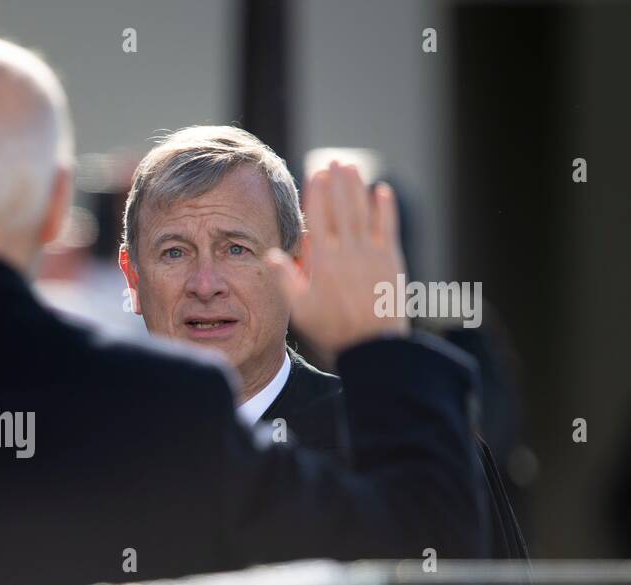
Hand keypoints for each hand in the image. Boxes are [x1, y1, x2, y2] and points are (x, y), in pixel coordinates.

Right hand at [267, 162, 407, 361]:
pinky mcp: (391, 261)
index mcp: (324, 262)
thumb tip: (271, 254)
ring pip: (364, 212)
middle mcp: (348, 252)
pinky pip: (387, 227)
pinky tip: (382, 191)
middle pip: (342, 208)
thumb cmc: (332, 329)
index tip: (315, 174)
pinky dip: (385, 208)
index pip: (319, 218)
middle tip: (334, 161)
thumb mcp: (300, 309)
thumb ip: (286, 279)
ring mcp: (372, 254)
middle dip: (338, 182)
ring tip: (353, 167)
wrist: (371, 345)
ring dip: (358, 188)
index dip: (317, 193)